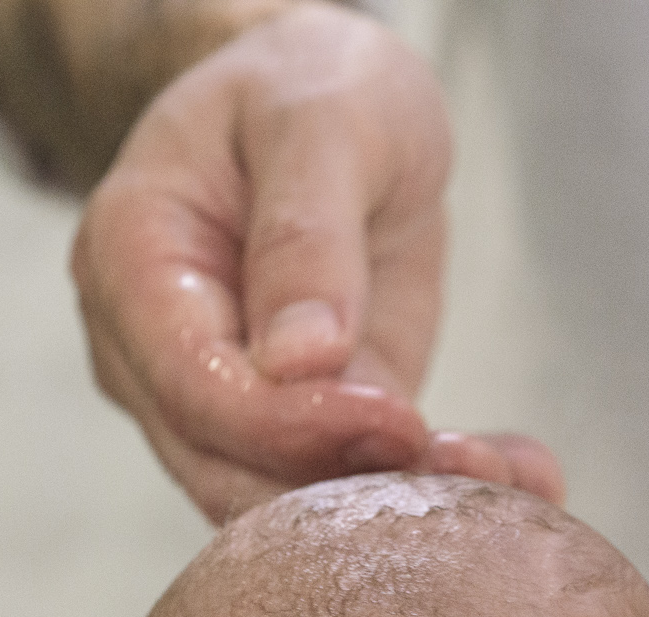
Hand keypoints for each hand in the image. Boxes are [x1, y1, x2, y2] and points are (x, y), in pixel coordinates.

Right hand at [72, 3, 563, 520]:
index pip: (191, 383)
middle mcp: (156, 352)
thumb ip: (306, 231)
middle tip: (463, 471)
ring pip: (281, 496)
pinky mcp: (297, 422)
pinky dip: (427, 489)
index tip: (394, 417)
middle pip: (225, 465)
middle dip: (342, 484)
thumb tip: (301, 361)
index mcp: (132, 262)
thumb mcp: (319, 119)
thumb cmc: (304, 84)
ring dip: (391, 501)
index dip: (286, 421)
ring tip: (504, 477)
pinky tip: (516, 476)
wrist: (325, 100)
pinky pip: (342, 480)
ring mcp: (219, 399)